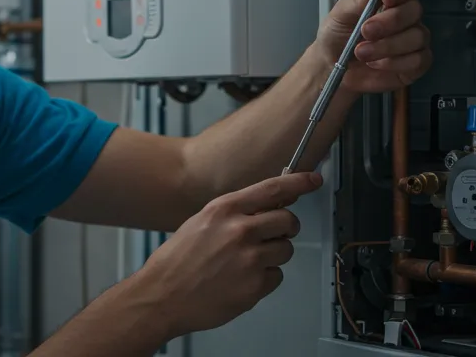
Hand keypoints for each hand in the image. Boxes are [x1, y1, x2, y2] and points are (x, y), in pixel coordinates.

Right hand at [131, 171, 321, 336]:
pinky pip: (276, 277)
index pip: (273, 189)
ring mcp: (250, 260)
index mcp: (225, 210)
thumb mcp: (202, 222)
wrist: (162, 296)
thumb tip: (265, 207)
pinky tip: (242, 280)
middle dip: (286, 227)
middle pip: (288, 220)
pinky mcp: (255, 287)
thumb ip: (234, 213)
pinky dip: (264, 279)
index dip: (298, 183)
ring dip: (274, 255)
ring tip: (248, 263)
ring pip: (286, 250)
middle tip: (275, 235)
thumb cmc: (177, 261)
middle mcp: (240, 230)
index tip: (313, 180)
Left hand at [316, 0, 431, 93]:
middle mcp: (404, 16)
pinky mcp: (416, 64)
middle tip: (366, 31)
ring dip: (388, 45)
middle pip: (415, 9)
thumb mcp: (340, 14)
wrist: (330, 70)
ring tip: (361, 52)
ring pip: (418, 36)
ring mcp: (413, 40)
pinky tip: (375, 64)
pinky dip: (395, 63)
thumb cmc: (336, 37)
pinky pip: (420, 59)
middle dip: (391, 21)